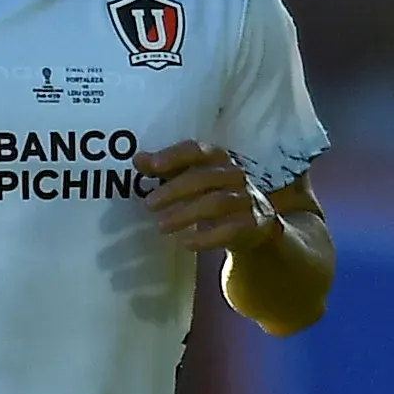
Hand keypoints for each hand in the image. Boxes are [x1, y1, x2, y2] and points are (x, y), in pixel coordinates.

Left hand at [140, 140, 278, 254]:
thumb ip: (166, 169)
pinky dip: (206, 237)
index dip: (174, 156)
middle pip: (204, 177)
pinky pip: (230, 230)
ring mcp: (246, 198)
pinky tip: (186, 243)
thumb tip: (138, 159)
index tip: (152, 166)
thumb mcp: (191, 179)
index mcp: (218, 158)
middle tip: (149, 204)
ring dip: (186, 214)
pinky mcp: (253, 223)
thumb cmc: (215, 195)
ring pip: (217, 203)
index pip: (196, 150)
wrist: (255, 225)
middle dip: (174, 190)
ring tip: (161, 226)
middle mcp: (234, 174)